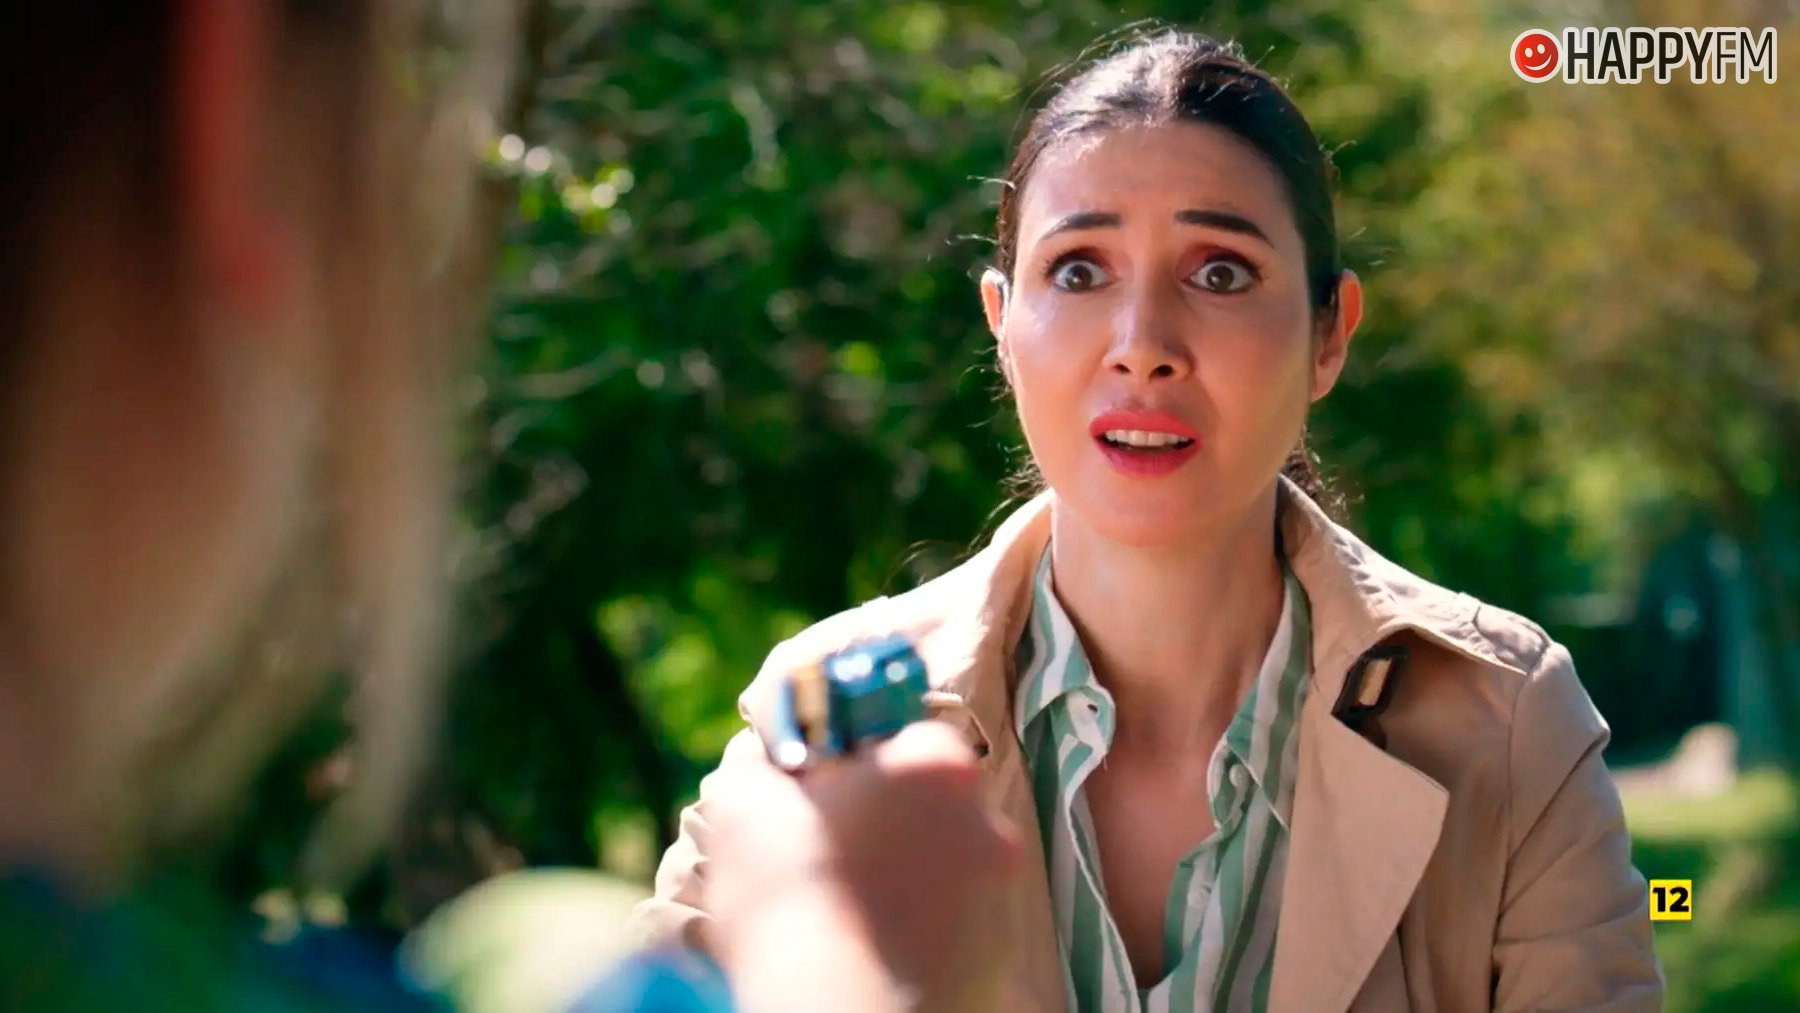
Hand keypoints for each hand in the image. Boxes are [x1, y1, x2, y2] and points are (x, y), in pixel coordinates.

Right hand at [705, 721, 1019, 1011]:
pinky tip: (868, 947)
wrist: (837, 1010)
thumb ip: (764, 756)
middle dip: (882, 820)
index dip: (852, 760)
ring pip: (942, 865)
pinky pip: (951, 925)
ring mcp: (1000, 892)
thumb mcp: (744, 799)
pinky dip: (916, 931)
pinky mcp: (997, 957)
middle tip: (825, 854)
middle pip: (928, 801)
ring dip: (901, 877)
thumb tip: (767, 749)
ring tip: (844, 911)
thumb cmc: (790, 892)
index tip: (822, 789)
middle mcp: (989, 820)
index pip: (900, 733)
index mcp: (938, 761)